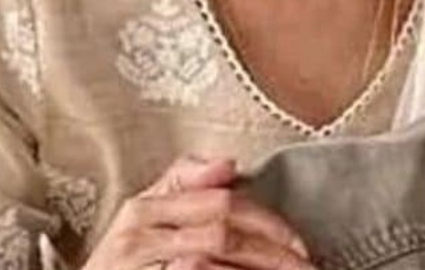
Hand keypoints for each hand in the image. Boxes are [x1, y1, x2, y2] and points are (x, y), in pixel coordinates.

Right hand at [81, 156, 314, 269]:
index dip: (268, 223)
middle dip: (272, 252)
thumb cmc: (120, 260)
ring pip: (211, 257)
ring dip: (256, 267)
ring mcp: (139, 266)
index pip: (222, 203)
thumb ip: (184, 182)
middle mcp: (139, 235)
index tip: (298, 244)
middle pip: (223, 233)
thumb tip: (228, 165)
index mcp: (145, 208)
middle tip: (304, 265)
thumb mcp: (145, 214)